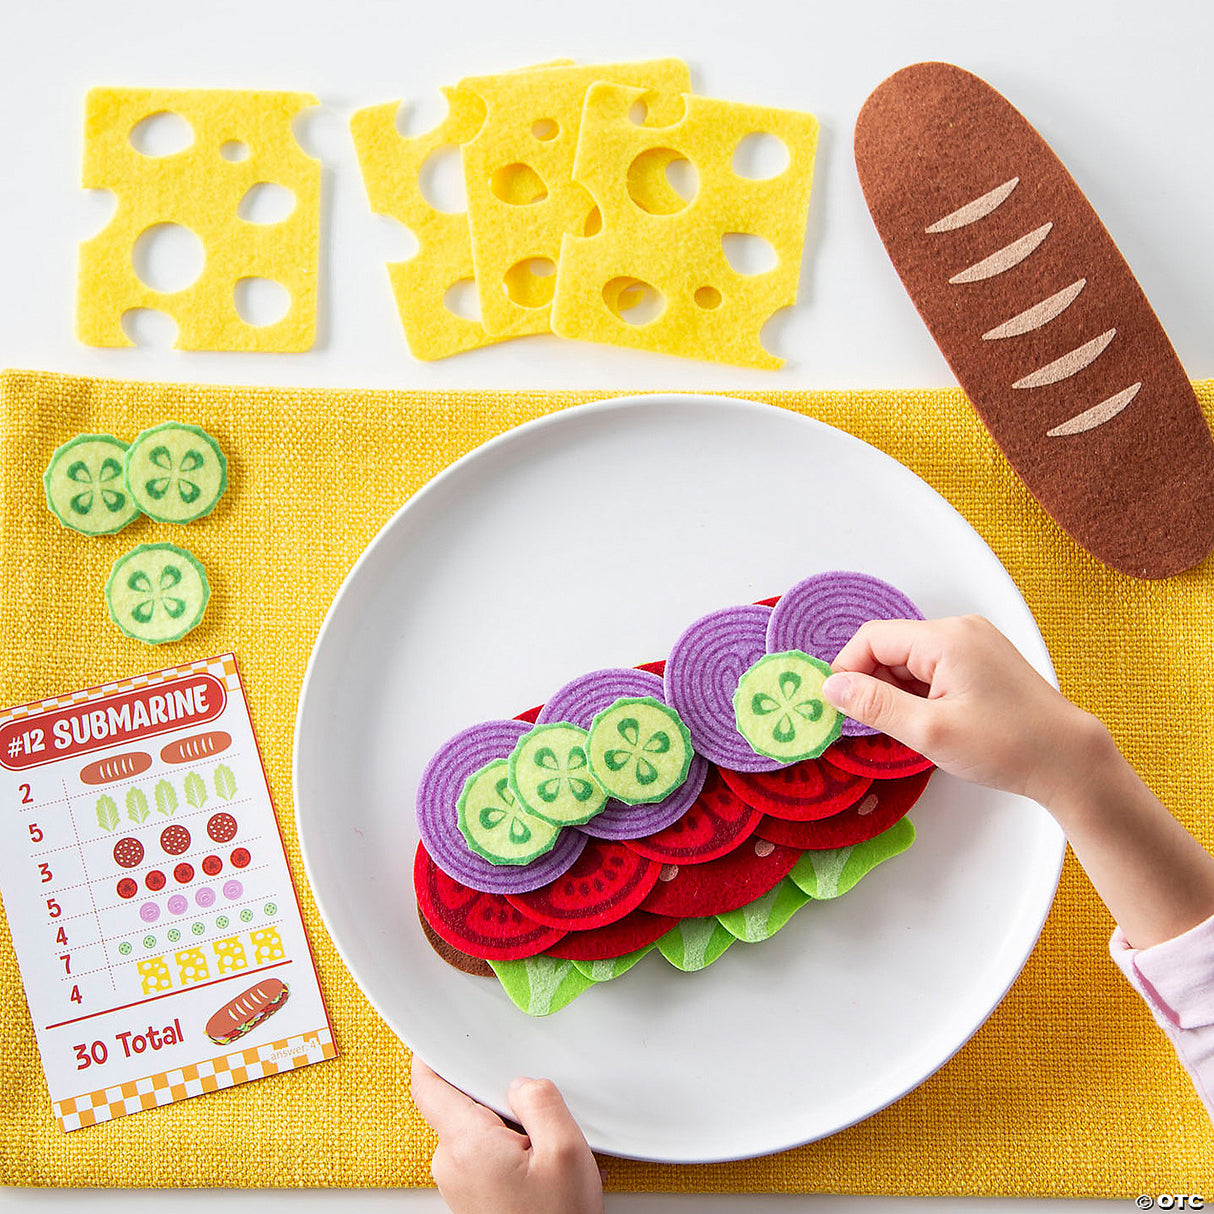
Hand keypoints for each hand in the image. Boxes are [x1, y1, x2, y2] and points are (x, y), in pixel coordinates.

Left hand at [410, 1059, 603, 1213]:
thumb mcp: (566, 1150)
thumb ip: (541, 1100)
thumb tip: (523, 1082)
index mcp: (467, 1144)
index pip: (428, 1085)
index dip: (431, 1055)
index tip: (437, 1033)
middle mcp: (452, 1164)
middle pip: (461, 1104)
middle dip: (497, 1097)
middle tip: (534, 1114)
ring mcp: (459, 1184)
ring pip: (476, 1129)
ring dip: (508, 1128)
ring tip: (543, 1151)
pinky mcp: (471, 1197)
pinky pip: (483, 1154)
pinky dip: (509, 1150)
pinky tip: (538, 1167)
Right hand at [823, 614, 1213, 946]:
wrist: (1070, 761)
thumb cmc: (1008, 746)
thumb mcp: (929, 731)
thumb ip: (875, 705)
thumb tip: (831, 687)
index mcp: (946, 638)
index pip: (872, 638)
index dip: (847, 670)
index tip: (837, 707)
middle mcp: (960, 630)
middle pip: (890, 647)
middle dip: (871, 684)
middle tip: (868, 727)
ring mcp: (975, 644)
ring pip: (910, 660)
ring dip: (895, 692)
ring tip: (903, 730)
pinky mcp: (983, 662)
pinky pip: (933, 668)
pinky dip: (918, 693)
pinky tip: (925, 723)